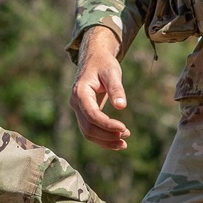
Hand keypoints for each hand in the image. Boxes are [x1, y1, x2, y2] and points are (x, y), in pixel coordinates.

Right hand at [70, 26, 130, 149]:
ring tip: (124, 143)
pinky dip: (103, 138)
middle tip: (126, 135)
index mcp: (80, 92)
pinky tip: (117, 142)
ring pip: (88, 133)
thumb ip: (116, 88)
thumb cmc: (103, 63)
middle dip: (107, 135)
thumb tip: (122, 106)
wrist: (94, 59)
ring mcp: (78, 110)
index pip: (92, 114)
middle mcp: (76, 103)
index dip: (107, 124)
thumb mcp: (112, 72)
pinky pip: (91, 130)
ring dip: (105, 141)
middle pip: (88, 128)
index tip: (123, 128)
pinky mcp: (84, 113)